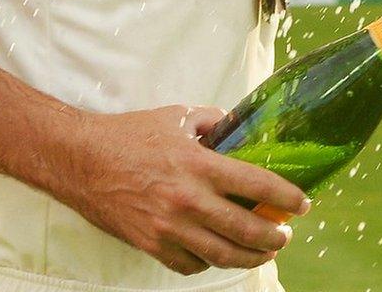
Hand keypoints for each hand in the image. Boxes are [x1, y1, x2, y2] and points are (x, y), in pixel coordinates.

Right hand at [48, 106, 306, 276]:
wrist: (80, 160)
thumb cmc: (127, 135)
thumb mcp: (174, 117)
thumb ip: (210, 122)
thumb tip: (234, 126)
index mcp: (198, 164)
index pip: (257, 185)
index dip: (286, 198)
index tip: (301, 204)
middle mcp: (188, 199)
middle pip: (247, 230)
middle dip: (274, 237)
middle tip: (284, 235)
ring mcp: (169, 227)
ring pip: (223, 255)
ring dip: (250, 257)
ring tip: (262, 253)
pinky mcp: (151, 244)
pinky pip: (191, 264)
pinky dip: (208, 262)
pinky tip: (216, 253)